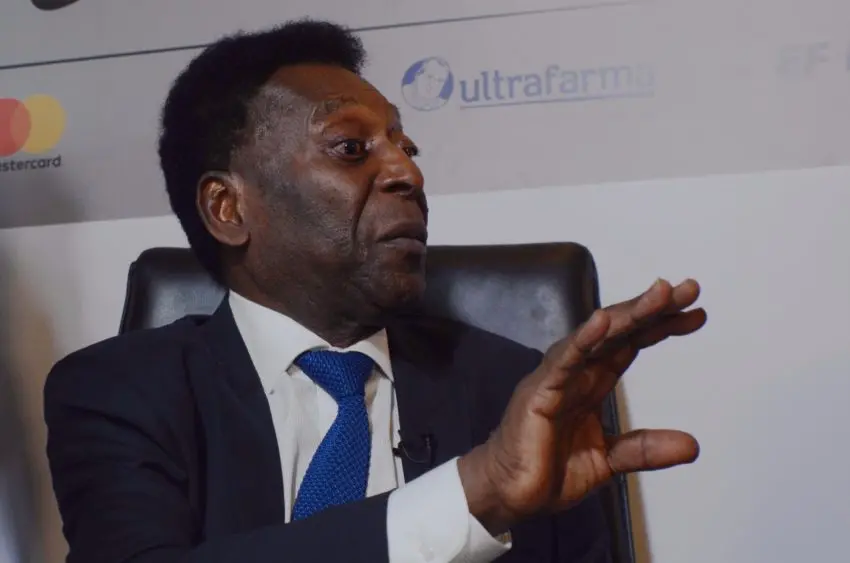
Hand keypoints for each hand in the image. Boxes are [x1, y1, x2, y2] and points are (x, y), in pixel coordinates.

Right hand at [459, 278, 705, 533]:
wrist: (509, 493)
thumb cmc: (548, 469)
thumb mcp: (609, 460)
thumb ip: (645, 449)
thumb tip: (692, 446)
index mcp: (593, 382)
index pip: (632, 343)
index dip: (662, 326)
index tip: (696, 313)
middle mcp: (577, 372)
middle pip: (620, 331)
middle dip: (655, 308)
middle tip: (689, 289)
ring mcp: (557, 378)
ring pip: (597, 337)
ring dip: (628, 313)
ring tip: (659, 294)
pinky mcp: (538, 392)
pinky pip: (563, 361)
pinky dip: (582, 340)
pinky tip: (602, 322)